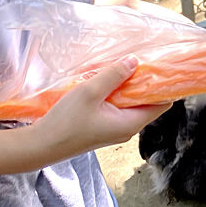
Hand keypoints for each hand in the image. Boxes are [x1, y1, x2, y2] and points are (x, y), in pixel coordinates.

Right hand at [27, 57, 170, 159]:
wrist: (41, 146)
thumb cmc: (66, 122)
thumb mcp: (90, 92)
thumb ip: (114, 75)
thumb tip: (135, 61)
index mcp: (131, 123)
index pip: (162, 104)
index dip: (164, 85)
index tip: (160, 65)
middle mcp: (127, 129)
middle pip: (147, 102)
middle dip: (143, 82)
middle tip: (137, 60)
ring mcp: (115, 129)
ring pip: (130, 104)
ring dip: (126, 86)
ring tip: (119, 67)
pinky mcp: (103, 128)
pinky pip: (117, 108)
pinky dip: (115, 94)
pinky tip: (104, 81)